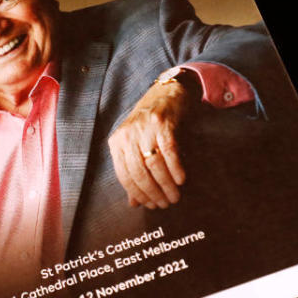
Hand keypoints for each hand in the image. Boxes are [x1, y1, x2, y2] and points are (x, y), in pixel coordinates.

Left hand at [108, 80, 190, 208]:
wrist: (166, 91)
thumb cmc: (150, 123)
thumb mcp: (135, 145)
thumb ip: (132, 172)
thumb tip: (133, 203)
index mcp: (117, 142)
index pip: (124, 176)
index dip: (138, 194)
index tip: (151, 205)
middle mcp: (128, 135)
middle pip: (139, 173)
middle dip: (153, 193)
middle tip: (165, 204)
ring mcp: (145, 128)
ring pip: (154, 165)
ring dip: (166, 185)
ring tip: (174, 196)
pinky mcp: (163, 123)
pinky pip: (169, 152)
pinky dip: (175, 168)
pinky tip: (181, 180)